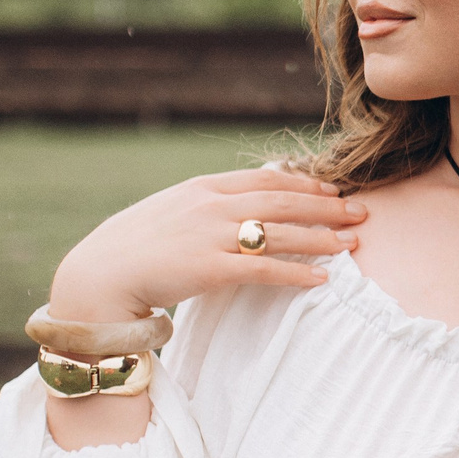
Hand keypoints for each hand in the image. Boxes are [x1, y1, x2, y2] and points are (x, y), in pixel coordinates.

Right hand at [46, 166, 368, 321]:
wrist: (98, 275)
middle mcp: (211, 206)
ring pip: (280, 233)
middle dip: (326, 207)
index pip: (265, 179)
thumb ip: (205, 205)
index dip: (304, 184)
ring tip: (352, 243)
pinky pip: (264, 269)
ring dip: (321, 238)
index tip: (332, 190)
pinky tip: (324, 278)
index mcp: (202, 188)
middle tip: (360, 212)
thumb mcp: (170, 211)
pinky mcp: (210, 270)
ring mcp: (210, 236)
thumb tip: (238, 206)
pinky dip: (298, 272)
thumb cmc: (132, 247)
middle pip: (282, 201)